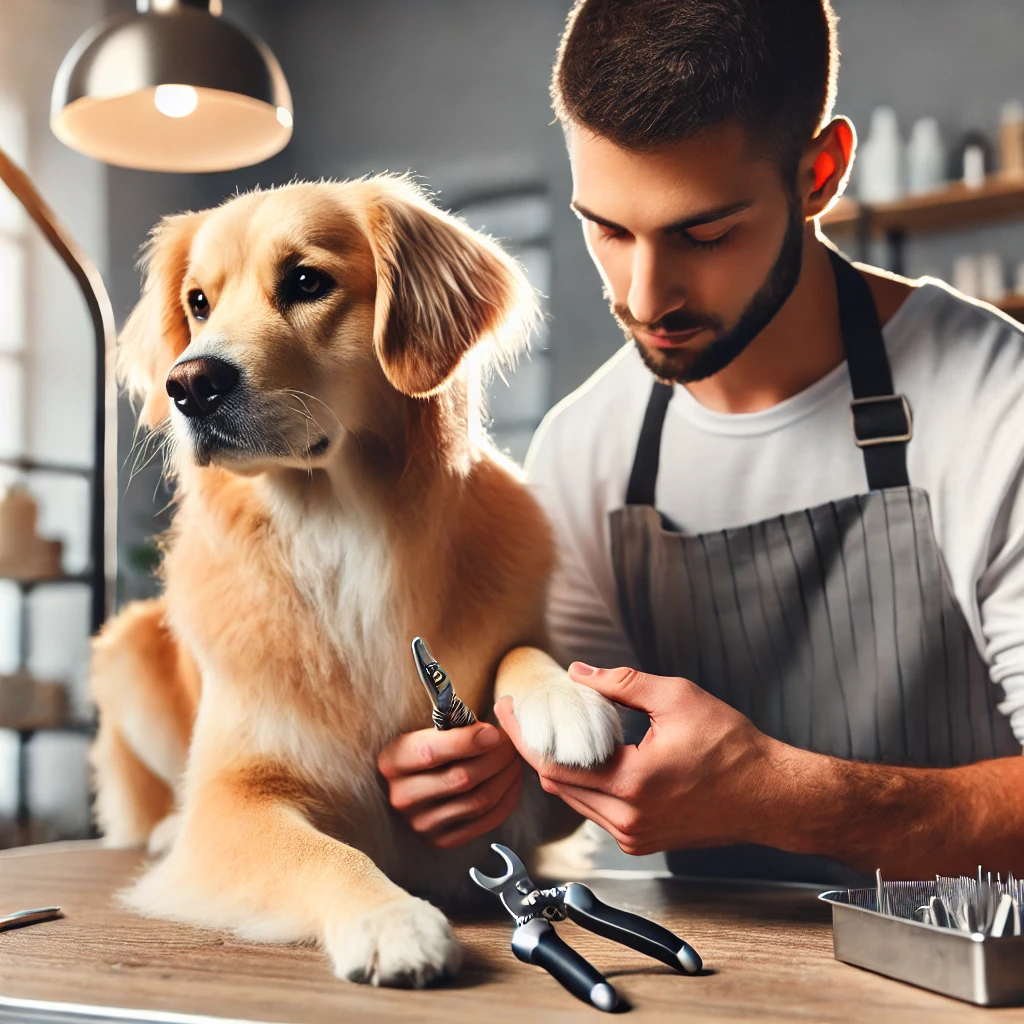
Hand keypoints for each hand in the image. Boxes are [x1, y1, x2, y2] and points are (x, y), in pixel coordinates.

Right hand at [377, 722, 522, 848]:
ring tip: (514, 758)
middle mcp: (402, 797)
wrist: (418, 783)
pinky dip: (507, 798)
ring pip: (478, 800)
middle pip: (461, 778)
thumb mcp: (429, 730)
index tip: (493, 732)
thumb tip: (491, 734)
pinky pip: (486, 820)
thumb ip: (454, 726)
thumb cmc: (430, 747)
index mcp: (392, 761)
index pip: (429, 752)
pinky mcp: (442, 840)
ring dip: (506, 776)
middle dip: (496, 757)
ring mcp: (421, 824)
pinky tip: (512, 780)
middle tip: (511, 742)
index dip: (467, 741)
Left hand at [495, 663, 781, 855]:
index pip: (553, 763)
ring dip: (561, 766)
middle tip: (524, 713)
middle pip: (557, 783)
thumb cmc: (733, 748)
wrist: (771, 795)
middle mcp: (627, 818)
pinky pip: (596, 811)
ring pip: (574, 799)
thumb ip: (621, 684)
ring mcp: (633, 835)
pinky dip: (585, 783)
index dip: (523, 734)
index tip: (507, 708)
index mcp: (631, 783)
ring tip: (554, 730)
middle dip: (536, 747)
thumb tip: (579, 672)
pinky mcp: (642, 840)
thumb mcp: (676, 698)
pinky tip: (590, 756)